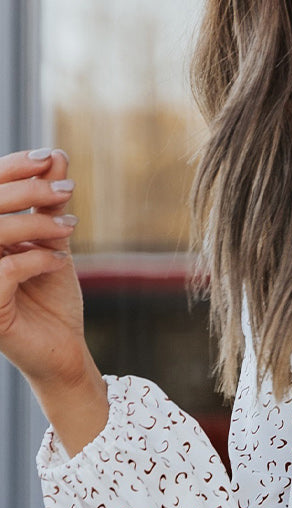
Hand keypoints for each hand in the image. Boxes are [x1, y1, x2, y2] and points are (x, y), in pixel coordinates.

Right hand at [0, 147, 88, 386]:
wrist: (63, 351)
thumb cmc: (52, 299)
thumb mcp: (52, 244)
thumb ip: (49, 205)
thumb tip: (56, 156)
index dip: (12, 168)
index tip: (48, 157)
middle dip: (27, 191)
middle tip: (66, 188)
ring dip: (35, 223)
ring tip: (69, 228)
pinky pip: (5, 271)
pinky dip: (36, 259)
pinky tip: (59, 262)